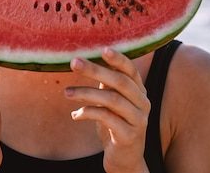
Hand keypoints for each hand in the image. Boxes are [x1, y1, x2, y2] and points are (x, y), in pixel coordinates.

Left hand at [65, 48, 150, 172]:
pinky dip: (88, 112)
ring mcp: (139, 119)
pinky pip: (107, 118)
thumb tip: (84, 61)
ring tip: (66, 93)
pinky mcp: (130, 135)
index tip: (102, 48)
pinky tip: (75, 115)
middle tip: (74, 62)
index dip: (118, 59)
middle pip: (119, 81)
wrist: (124, 159)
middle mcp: (143, 103)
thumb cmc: (114, 125)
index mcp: (139, 91)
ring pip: (111, 99)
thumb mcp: (111, 102)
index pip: (130, 70)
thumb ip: (105, 84)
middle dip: (95, 70)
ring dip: (86, 93)